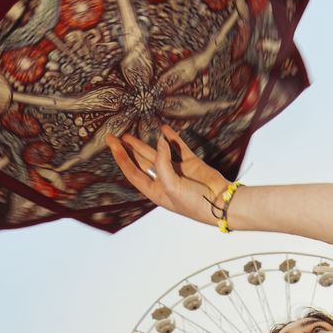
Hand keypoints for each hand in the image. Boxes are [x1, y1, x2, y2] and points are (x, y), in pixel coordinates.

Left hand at [107, 125, 232, 225]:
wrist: (221, 202)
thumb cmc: (194, 202)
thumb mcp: (172, 186)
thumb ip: (162, 163)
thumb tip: (160, 140)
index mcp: (155, 191)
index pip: (132, 172)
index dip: (121, 157)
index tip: (112, 144)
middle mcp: (164, 180)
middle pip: (141, 162)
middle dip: (128, 150)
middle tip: (116, 136)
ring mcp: (177, 171)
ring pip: (157, 154)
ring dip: (145, 144)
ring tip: (131, 133)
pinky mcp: (191, 163)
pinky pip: (178, 148)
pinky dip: (171, 138)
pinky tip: (164, 129)